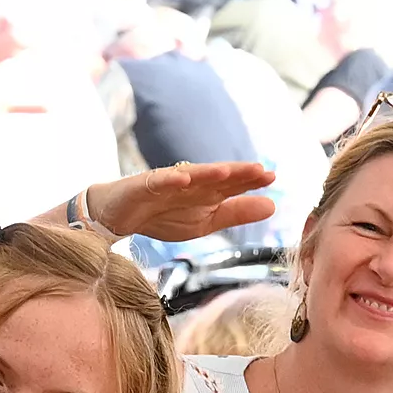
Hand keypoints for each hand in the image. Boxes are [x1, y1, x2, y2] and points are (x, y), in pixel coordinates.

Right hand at [88, 160, 279, 244]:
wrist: (119, 216)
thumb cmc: (163, 216)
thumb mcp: (205, 222)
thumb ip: (236, 213)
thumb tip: (273, 206)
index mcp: (206, 192)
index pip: (232, 184)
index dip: (251, 180)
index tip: (272, 177)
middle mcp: (190, 183)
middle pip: (215, 176)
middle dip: (236, 173)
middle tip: (259, 170)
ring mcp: (167, 182)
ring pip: (190, 176)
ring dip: (208, 172)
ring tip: (226, 172)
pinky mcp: (143, 186)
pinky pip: (158, 182)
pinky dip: (170, 180)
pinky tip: (183, 179)